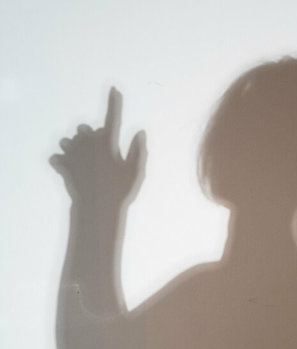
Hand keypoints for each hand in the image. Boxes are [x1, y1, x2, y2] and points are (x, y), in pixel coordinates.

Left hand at [50, 87, 146, 205]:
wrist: (97, 209)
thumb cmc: (119, 191)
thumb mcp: (135, 172)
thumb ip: (138, 150)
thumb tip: (140, 132)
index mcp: (107, 142)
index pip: (112, 117)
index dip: (114, 103)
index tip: (114, 90)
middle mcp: (88, 143)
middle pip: (84, 128)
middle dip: (89, 136)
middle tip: (97, 154)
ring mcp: (73, 153)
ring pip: (67, 141)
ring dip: (73, 147)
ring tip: (81, 162)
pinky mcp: (62, 165)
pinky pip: (56, 157)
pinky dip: (61, 161)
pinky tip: (68, 170)